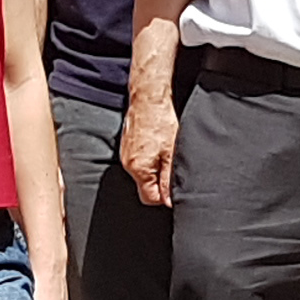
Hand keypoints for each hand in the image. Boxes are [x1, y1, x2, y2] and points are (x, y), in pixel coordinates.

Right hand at [121, 93, 177, 209]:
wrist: (148, 98)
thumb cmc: (161, 122)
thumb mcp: (171, 153)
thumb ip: (169, 180)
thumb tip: (168, 201)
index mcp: (139, 169)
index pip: (149, 198)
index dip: (164, 197)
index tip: (174, 188)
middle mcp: (128, 164)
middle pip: (145, 186)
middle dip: (159, 182)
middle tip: (172, 167)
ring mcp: (126, 153)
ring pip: (142, 172)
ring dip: (155, 169)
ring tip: (166, 153)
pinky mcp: (127, 144)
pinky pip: (138, 160)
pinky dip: (149, 158)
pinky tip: (158, 145)